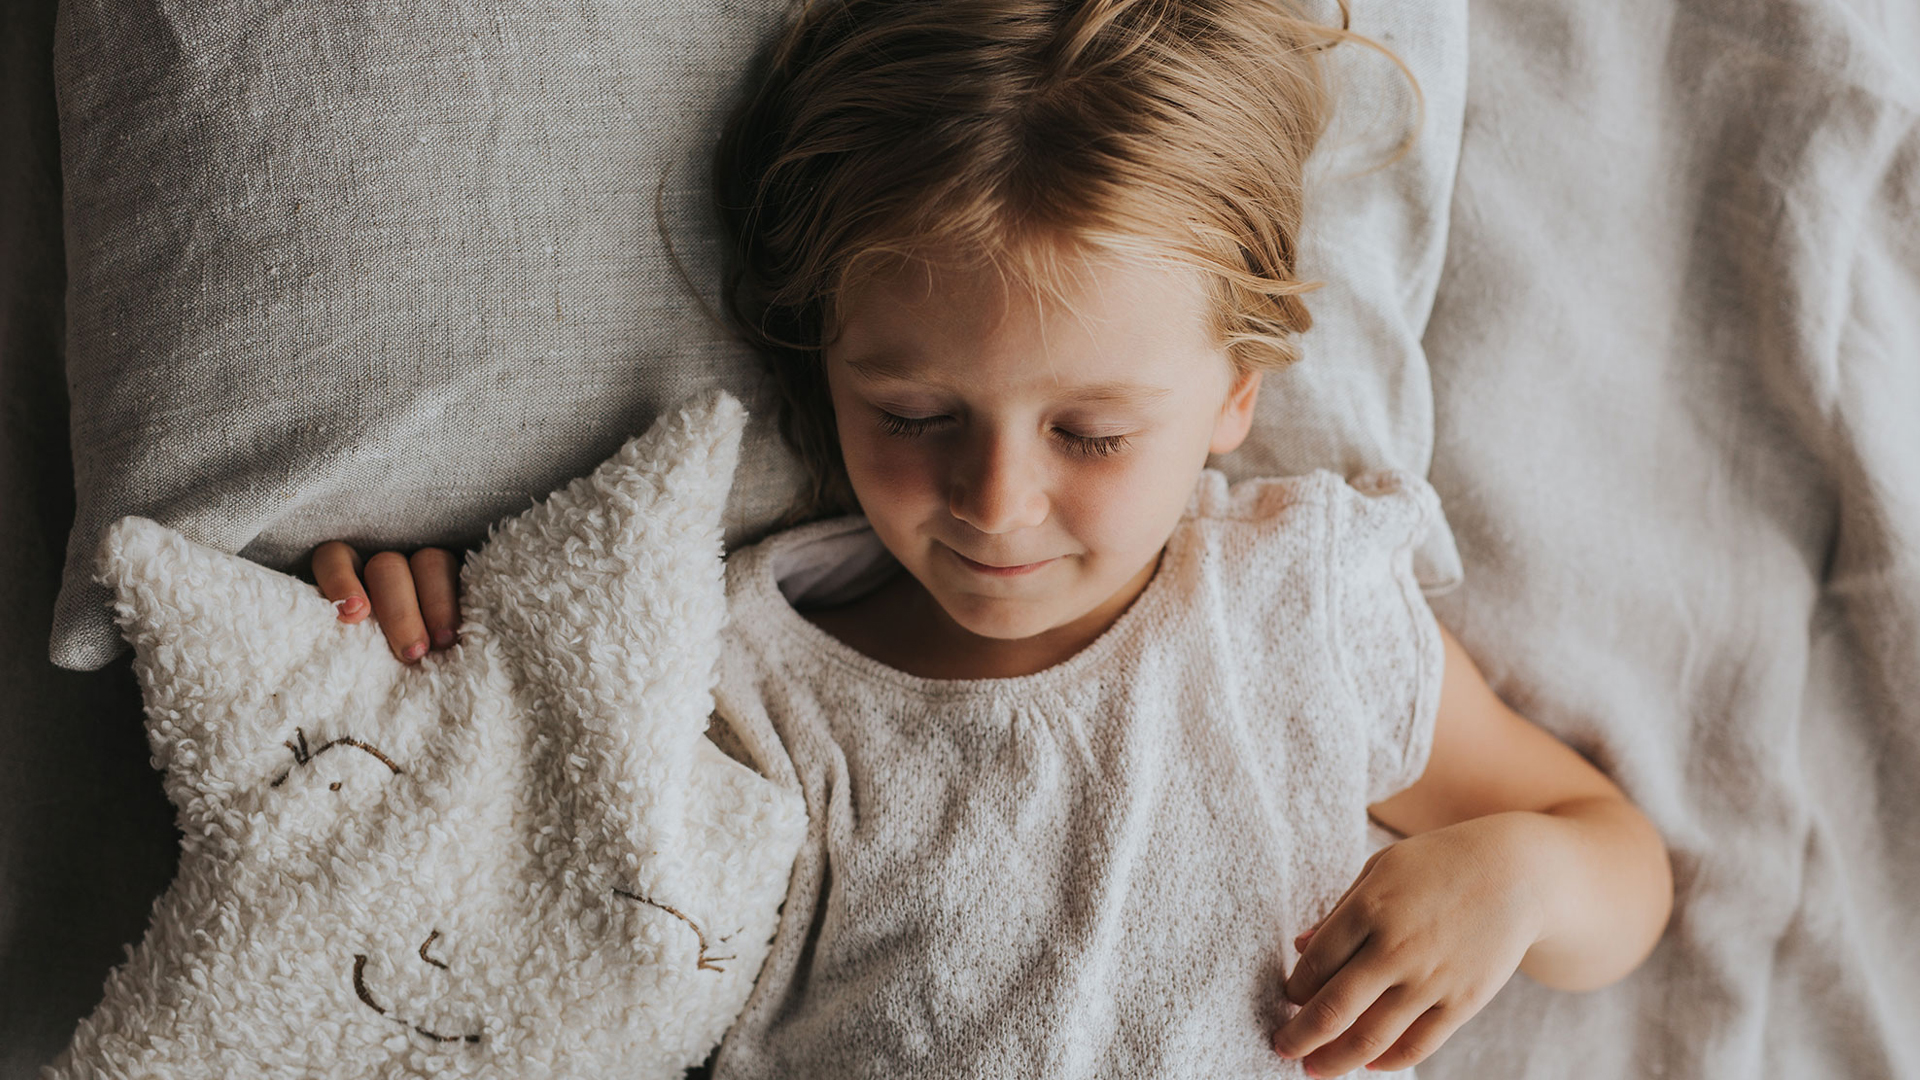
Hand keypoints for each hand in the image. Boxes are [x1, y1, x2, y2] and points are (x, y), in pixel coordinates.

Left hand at [310, 541, 463, 663]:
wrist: (424, 693)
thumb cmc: (382, 671)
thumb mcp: (359, 659)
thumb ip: (351, 649)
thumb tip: (340, 662)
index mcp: (351, 580)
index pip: (335, 559)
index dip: (340, 581)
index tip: (353, 616)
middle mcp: (386, 570)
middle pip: (387, 567)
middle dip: (399, 610)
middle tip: (412, 653)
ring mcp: (424, 569)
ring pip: (428, 562)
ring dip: (436, 603)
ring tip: (443, 642)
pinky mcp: (458, 577)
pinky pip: (460, 571)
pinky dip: (458, 598)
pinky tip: (463, 625)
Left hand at [1272, 815, 1544, 1075]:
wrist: (1517, 873)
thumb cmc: (1438, 864)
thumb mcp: (1381, 869)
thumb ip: (1340, 911)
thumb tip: (1300, 947)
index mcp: (1370, 908)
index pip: (1315, 964)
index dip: (1294, 989)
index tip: (1287, 998)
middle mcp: (1396, 948)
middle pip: (1333, 1009)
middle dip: (1299, 1037)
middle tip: (1281, 1048)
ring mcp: (1431, 979)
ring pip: (1371, 1038)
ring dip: (1335, 1059)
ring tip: (1315, 1069)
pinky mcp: (1463, 1001)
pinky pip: (1418, 1044)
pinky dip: (1387, 1061)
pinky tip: (1368, 1064)